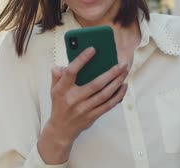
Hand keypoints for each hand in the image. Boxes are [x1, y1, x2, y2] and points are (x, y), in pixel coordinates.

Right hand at [37, 47, 127, 163]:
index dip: (82, 60)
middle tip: (121, 64)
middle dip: (111, 73)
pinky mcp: (92, 116)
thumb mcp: (54, 89)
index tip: (93, 49)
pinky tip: (123, 86)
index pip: (71, 72)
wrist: (61, 129)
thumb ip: (57, 75)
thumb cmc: (59, 104)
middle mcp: (73, 99)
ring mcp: (84, 109)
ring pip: (104, 94)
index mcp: (62, 89)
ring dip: (117, 83)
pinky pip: (108, 105)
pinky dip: (118, 96)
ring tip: (125, 72)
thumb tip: (61, 64)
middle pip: (95, 84)